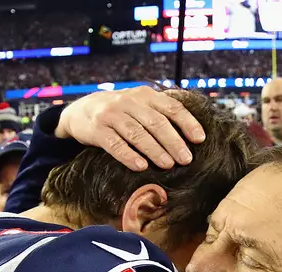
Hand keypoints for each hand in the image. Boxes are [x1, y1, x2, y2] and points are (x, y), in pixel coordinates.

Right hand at [55, 86, 204, 170]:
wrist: (81, 110)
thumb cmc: (120, 112)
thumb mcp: (139, 104)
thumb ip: (160, 112)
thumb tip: (192, 135)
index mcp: (144, 95)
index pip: (171, 107)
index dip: (187, 123)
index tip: (200, 139)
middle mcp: (128, 102)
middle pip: (156, 122)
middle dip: (173, 142)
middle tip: (186, 159)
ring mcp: (112, 115)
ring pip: (137, 133)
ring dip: (155, 150)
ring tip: (168, 165)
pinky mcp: (97, 130)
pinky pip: (115, 144)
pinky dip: (128, 155)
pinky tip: (140, 166)